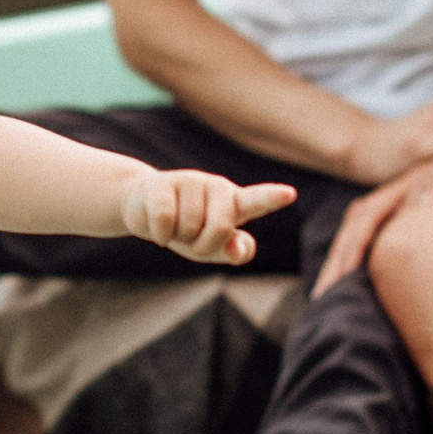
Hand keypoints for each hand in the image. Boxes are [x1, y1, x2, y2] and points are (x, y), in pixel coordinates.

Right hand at [123, 172, 296, 264]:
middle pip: (220, 229)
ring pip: (188, 227)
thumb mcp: (212, 248)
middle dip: (203, 245)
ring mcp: (189, 181)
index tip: (290, 194)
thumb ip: (231, 251)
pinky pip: (163, 221)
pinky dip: (158, 234)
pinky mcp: (161, 183)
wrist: (142, 208)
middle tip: (191, 239)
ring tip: (173, 226)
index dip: (272, 198)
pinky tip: (154, 225)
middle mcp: (216, 187)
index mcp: (234, 203)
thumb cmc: (186, 229)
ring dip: (176, 237)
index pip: (256, 201)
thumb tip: (237, 250)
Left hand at [312, 135, 432, 294]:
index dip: (347, 259)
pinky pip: (425, 191)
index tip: (331, 295)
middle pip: (362, 215)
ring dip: (359, 245)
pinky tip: (392, 242)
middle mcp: (422, 178)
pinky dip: (405, 215)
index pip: (368, 223)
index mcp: (419, 193)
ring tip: (344, 282)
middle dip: (339, 257)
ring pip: (381, 205)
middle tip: (322, 297)